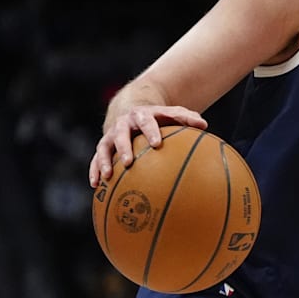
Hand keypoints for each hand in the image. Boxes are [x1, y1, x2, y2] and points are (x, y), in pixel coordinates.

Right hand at [88, 105, 206, 186]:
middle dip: (124, 148)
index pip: (147, 122)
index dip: (151, 132)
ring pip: (104, 147)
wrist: (133, 111)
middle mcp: (124, 124)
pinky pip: (95, 159)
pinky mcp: (103, 146)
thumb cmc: (158, 118)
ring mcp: (111, 135)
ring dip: (104, 161)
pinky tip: (96, 186)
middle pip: (121, 134)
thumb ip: (187, 118)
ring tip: (107, 176)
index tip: (156, 144)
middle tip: (128, 162)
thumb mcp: (171, 114)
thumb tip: (205, 125)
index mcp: (142, 116)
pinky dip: (94, 171)